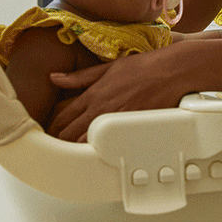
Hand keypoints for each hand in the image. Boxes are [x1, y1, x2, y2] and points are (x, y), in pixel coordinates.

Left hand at [47, 49, 187, 141]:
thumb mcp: (108, 67)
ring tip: (69, 152)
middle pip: (70, 133)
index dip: (53, 127)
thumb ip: (80, 76)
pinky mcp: (130, 130)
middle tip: (54, 145)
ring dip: (75, 148)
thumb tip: (55, 77)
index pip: (63, 116)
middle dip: (59, 141)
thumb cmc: (144, 67)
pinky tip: (94, 153)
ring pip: (85, 143)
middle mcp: (101, 109)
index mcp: (94, 94)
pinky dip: (97, 151)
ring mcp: (115, 121)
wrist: (171, 72)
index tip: (49, 131)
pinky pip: (108, 146)